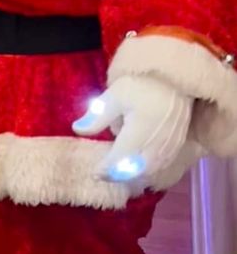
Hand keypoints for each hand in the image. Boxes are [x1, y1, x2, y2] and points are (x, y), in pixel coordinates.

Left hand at [72, 74, 191, 182]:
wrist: (174, 78)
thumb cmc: (141, 84)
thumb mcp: (115, 95)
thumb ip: (97, 116)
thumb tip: (76, 129)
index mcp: (138, 132)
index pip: (118, 160)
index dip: (106, 170)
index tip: (95, 172)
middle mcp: (155, 144)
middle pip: (135, 171)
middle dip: (118, 175)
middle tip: (105, 173)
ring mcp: (169, 146)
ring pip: (149, 171)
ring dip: (133, 175)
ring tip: (119, 171)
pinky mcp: (178, 145)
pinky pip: (161, 165)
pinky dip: (148, 170)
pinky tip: (138, 166)